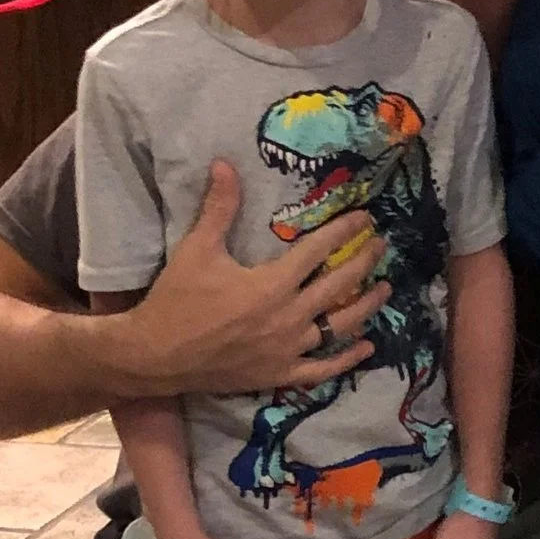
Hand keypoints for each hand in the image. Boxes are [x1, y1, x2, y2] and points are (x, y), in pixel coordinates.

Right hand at [107, 162, 388, 397]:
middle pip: (338, 285)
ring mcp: (287, 350)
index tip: (364, 217)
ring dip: (365, 306)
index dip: (344, 231)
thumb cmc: (176, 299)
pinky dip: (347, 358)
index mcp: (271, 284)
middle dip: (364, 261)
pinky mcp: (279, 375)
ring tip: (385, 288)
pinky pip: (322, 369)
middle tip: (381, 245)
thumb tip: (225, 163)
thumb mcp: (196, 248)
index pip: (318, 250)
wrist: (154, 355)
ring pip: (339, 327)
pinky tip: (366, 346)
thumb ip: (218, 207)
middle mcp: (288, 317)